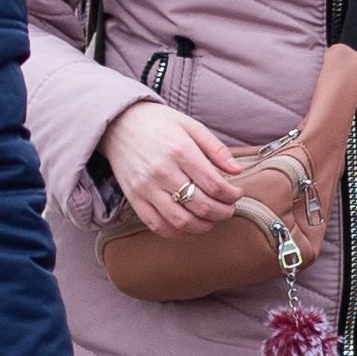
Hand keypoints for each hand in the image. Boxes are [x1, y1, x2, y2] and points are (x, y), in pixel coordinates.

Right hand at [102, 98, 248, 237]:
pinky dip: (177, 232)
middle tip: (229, 209)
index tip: (237, 194)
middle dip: (223, 212)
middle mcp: (163, 172)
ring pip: (181, 221)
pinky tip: (189, 225)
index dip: (232, 195)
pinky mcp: (134, 198)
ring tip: (212, 219)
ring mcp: (146, 188)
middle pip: (201, 206)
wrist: (119, 124)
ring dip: (203, 226)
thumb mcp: (191, 126)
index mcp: (181, 151)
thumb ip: (216, 149)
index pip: (215, 185)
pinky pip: (157, 225)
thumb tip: (237, 171)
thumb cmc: (159, 123)